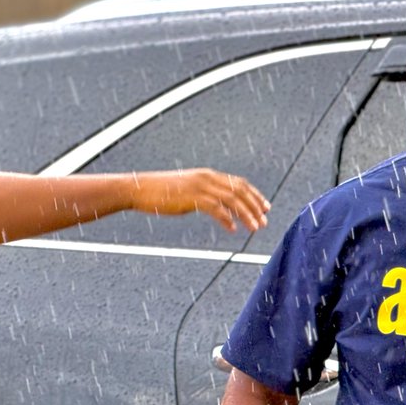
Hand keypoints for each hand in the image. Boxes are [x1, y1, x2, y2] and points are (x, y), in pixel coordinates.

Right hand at [132, 169, 268, 232]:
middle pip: (240, 190)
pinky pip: (216, 209)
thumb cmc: (161, 191)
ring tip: (255, 228)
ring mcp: (200, 187)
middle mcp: (207, 178)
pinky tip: (233, 229)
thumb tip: (215, 205)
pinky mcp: (192, 197)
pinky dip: (227, 219)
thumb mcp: (187, 189)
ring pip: (232, 199)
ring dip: (246, 214)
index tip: (265, 207)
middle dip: (255, 206)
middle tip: (265, 220)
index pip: (238, 183)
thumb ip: (202, 194)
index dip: (254, 195)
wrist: (140, 189)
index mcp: (207, 175)